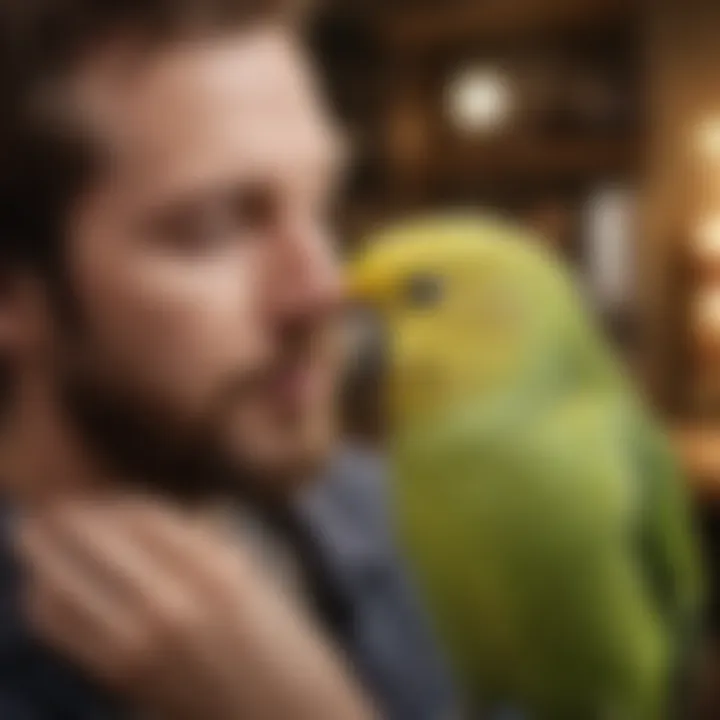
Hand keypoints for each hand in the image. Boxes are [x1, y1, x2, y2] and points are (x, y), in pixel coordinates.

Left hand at [17, 497, 375, 719]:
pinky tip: (38, 590)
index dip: (115, 504)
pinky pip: (66, 631)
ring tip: (31, 537)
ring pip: (72, 582)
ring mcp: (146, 642)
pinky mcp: (125, 678)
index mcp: (218, 570)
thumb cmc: (285, 653)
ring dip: (45, 555)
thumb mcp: (259, 586)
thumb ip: (211, 552)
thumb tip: (160, 526)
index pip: (147, 518)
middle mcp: (178, 600)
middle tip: (48, 509)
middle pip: (101, 542)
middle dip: (69, 520)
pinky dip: (44, 603)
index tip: (100, 500)